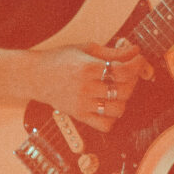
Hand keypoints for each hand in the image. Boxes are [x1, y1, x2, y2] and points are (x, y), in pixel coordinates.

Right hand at [35, 40, 149, 132]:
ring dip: (124, 98)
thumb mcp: (86, 49)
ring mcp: (82, 104)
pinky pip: (105, 124)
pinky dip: (113, 117)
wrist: (35, 76)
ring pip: (118, 109)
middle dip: (133, 80)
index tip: (138, 60)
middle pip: (123, 90)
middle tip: (129, 72)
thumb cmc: (60, 59)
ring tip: (119, 88)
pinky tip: (109, 104)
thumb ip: (112, 52)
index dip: (136, 65)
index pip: (122, 70)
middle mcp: (85, 88)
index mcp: (87, 67)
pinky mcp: (79, 116)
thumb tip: (135, 50)